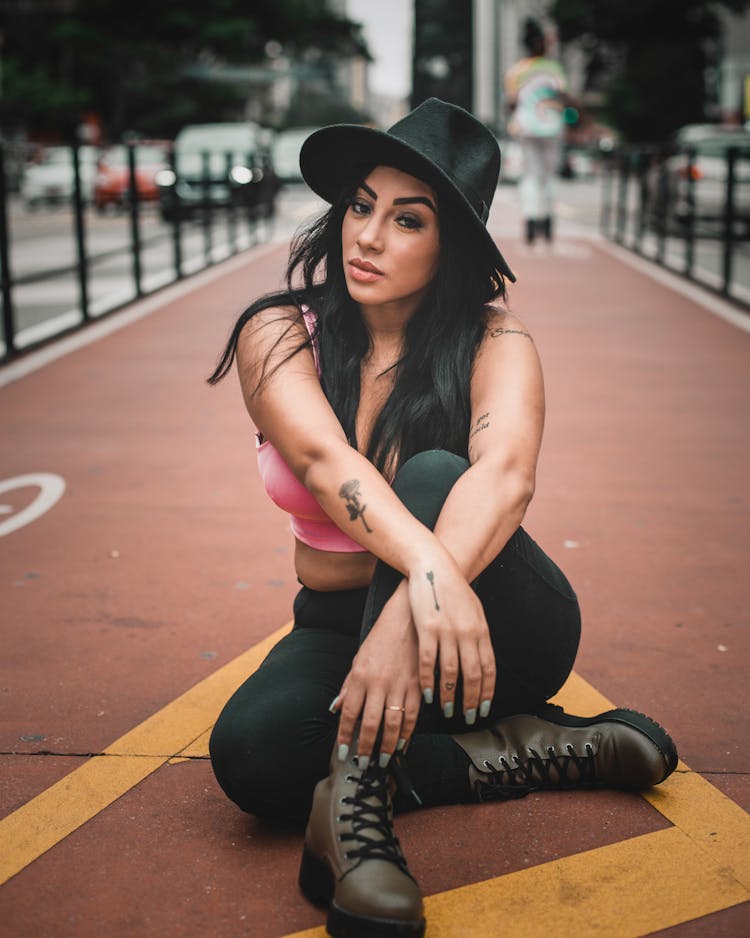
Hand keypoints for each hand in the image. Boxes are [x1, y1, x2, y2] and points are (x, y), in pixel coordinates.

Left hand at [330, 582, 420, 767]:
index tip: (343, 751)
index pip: (349, 713)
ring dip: (387, 746)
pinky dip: (407, 733)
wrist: (408, 617)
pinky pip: (413, 715)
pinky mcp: (418, 685)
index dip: (345, 736)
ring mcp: (400, 685)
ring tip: (382, 760)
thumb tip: (335, 709)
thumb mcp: (359, 658)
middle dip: (366, 747)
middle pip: (370, 724)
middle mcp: (379, 683)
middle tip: (364, 763)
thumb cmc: (381, 637)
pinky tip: (402, 744)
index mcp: (361, 676)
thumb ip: (348, 686)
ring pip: (393, 724)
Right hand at [407, 554, 495, 723]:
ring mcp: (447, 631)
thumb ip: (477, 635)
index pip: (488, 668)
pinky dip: (429, 680)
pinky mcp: (427, 628)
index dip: (487, 691)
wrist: (434, 567)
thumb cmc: (453, 590)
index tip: (483, 708)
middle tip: (467, 717)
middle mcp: (467, 633)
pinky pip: (429, 661)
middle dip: (470, 700)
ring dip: (450, 695)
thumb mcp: (473, 611)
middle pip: (472, 674)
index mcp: (480, 630)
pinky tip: (428, 693)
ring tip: (447, 709)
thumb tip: (481, 659)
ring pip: (451, 672)